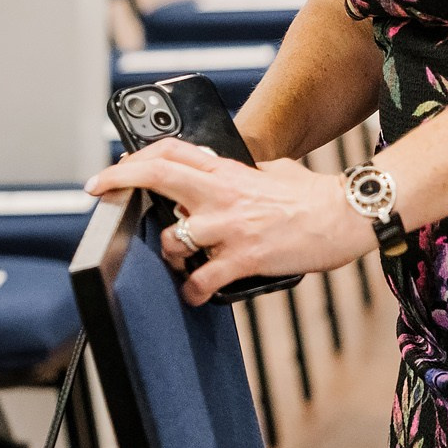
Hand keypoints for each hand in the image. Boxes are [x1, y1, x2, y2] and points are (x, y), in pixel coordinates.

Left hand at [85, 139, 375, 305]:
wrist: (347, 216)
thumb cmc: (314, 195)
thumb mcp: (273, 170)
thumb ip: (243, 172)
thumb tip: (231, 174)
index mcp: (227, 171)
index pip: (170, 152)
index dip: (134, 158)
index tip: (112, 170)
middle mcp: (221, 195)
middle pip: (157, 178)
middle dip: (120, 183)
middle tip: (99, 193)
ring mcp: (230, 227)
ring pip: (171, 240)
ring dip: (167, 255)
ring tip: (178, 263)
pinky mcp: (244, 258)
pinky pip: (202, 280)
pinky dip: (192, 290)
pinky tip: (193, 294)